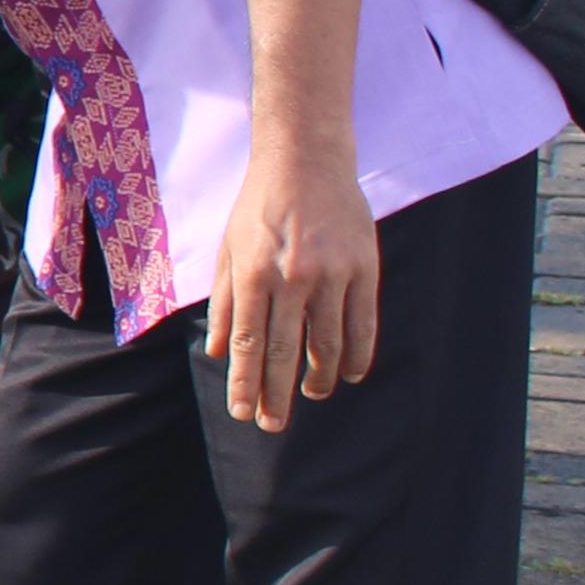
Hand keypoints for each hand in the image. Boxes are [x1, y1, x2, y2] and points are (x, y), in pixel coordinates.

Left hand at [204, 139, 379, 432]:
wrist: (306, 160)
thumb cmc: (259, 205)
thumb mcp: (228, 249)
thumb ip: (224, 302)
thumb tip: (219, 353)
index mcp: (254, 273)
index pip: (249, 343)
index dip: (246, 382)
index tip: (243, 413)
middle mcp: (292, 277)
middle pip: (285, 351)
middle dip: (277, 394)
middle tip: (273, 424)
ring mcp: (332, 273)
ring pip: (328, 343)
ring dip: (319, 377)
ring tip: (310, 395)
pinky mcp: (365, 267)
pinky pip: (363, 324)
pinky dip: (358, 354)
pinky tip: (350, 373)